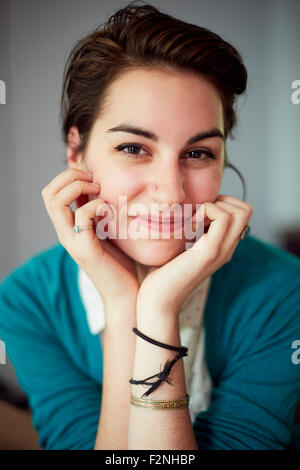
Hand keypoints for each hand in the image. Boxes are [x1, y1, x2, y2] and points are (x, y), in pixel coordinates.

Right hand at [41, 168, 139, 311]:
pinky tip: (111, 211)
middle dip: (70, 176)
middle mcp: (65, 233)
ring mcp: (72, 241)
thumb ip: (103, 214)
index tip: (94, 177)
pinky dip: (97, 205)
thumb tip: (107, 189)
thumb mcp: (110, 231)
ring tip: (99, 190)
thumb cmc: (123, 264)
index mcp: (69, 227)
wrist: (128, 294)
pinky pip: (82, 215)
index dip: (69, 176)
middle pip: (49, 193)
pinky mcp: (85, 249)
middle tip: (94, 180)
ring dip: (78, 186)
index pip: (52, 192)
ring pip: (56, 201)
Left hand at [136, 194, 253, 316]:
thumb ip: (190, 233)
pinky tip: (190, 224)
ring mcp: (221, 250)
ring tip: (194, 218)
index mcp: (222, 247)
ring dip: (216, 204)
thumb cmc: (162, 274)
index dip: (223, 203)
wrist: (158, 300)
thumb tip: (187, 212)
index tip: (199, 211)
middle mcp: (227, 248)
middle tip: (198, 212)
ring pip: (241, 212)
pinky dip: (207, 210)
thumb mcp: (180, 248)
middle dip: (223, 200)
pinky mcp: (210, 252)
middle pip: (246, 210)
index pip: (241, 214)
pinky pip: (223, 218)